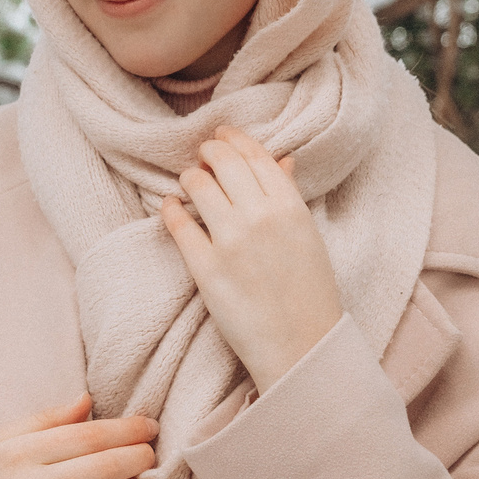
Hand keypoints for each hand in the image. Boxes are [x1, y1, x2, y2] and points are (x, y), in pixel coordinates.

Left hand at [159, 124, 344, 393]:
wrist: (301, 344)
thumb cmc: (309, 291)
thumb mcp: (308, 236)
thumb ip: (290, 195)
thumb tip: (281, 159)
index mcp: (290, 207)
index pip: (256, 156)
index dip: (235, 140)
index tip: (222, 135)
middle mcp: (260, 216)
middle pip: (223, 163)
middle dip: (209, 152)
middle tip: (203, 155)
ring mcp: (231, 241)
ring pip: (198, 186)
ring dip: (190, 178)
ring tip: (190, 183)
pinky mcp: (206, 268)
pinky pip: (178, 224)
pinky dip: (170, 209)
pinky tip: (170, 206)